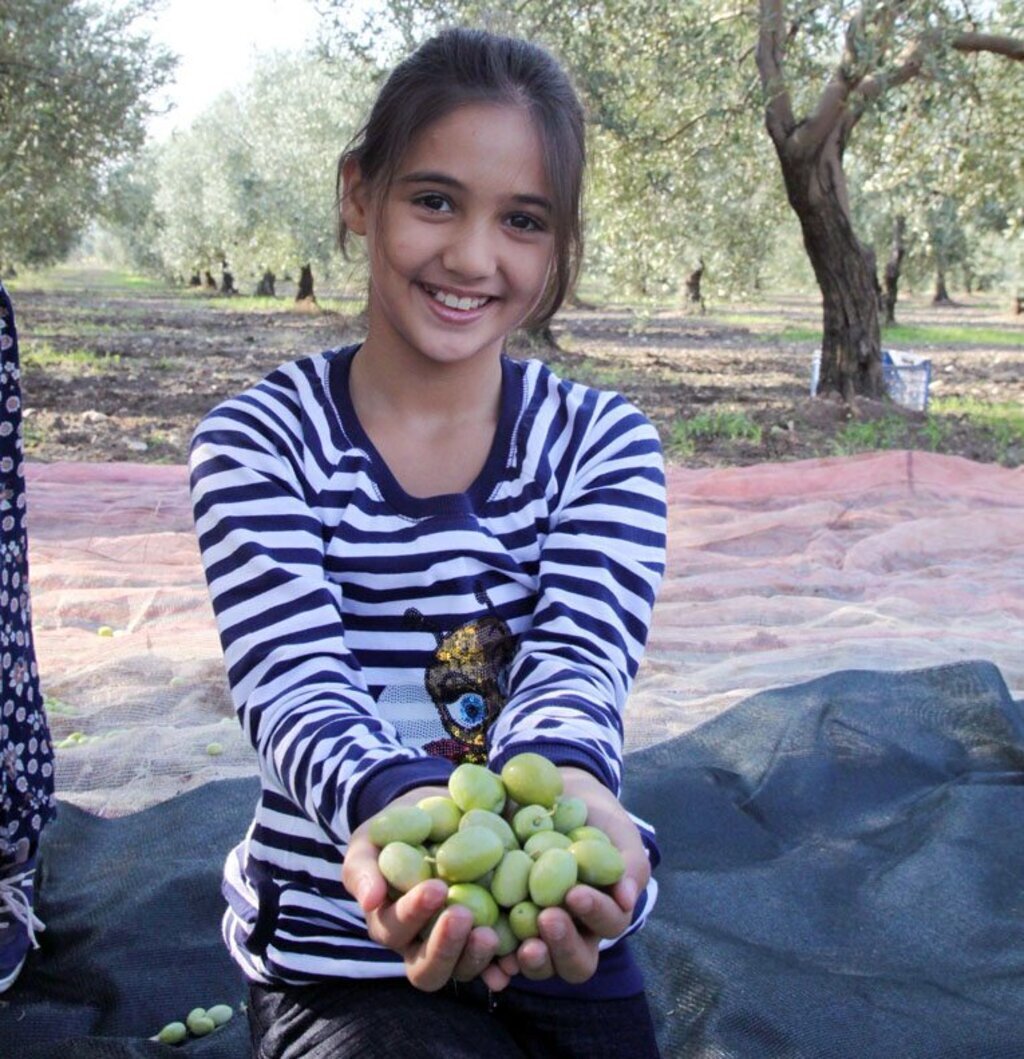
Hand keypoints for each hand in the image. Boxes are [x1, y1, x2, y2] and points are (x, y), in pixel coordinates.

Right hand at [342, 785, 511, 991]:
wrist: (443, 811)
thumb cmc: (398, 827)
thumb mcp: (372, 838)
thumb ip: (364, 867)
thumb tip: (370, 900)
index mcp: (391, 922)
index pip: (395, 930)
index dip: (413, 914)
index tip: (436, 887)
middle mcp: (422, 943)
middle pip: (427, 968)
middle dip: (444, 946)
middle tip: (463, 916)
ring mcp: (458, 945)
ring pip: (462, 971)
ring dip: (475, 958)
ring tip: (491, 935)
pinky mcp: (491, 937)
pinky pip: (498, 962)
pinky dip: (507, 963)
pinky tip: (516, 957)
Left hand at [497, 766, 648, 984]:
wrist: (553, 797)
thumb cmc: (594, 817)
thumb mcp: (617, 831)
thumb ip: (629, 861)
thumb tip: (626, 897)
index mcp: (604, 912)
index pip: (608, 923)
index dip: (595, 913)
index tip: (575, 892)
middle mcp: (572, 931)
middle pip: (575, 962)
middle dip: (564, 945)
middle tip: (548, 918)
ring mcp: (537, 933)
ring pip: (541, 965)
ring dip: (534, 960)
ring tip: (522, 946)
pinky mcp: (503, 925)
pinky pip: (501, 955)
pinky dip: (496, 962)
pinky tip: (491, 960)